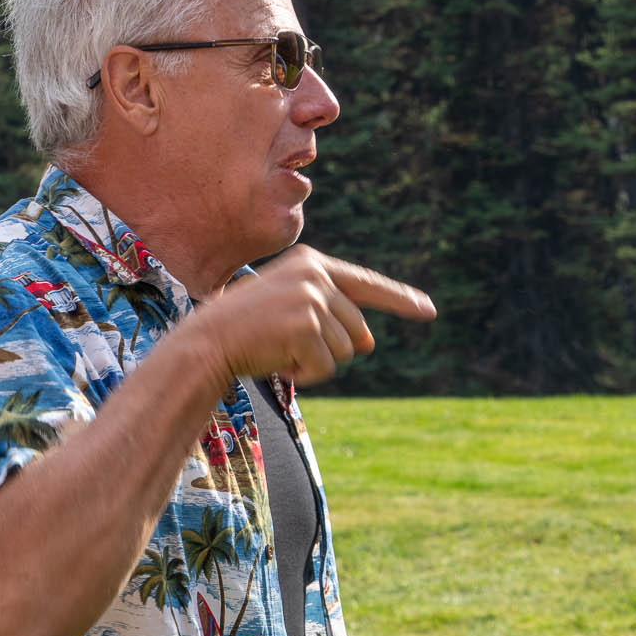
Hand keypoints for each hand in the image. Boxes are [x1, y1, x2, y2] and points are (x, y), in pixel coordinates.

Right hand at [193, 246, 434, 384]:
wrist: (207, 341)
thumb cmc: (245, 328)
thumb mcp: (288, 308)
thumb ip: (330, 316)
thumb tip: (368, 343)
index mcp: (311, 262)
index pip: (366, 283)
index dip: (400, 300)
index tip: (428, 310)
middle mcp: (316, 274)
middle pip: (356, 330)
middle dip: (331, 349)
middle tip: (287, 343)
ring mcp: (312, 298)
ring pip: (345, 352)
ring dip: (315, 362)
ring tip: (278, 348)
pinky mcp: (307, 326)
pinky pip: (326, 367)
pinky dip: (304, 373)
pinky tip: (277, 360)